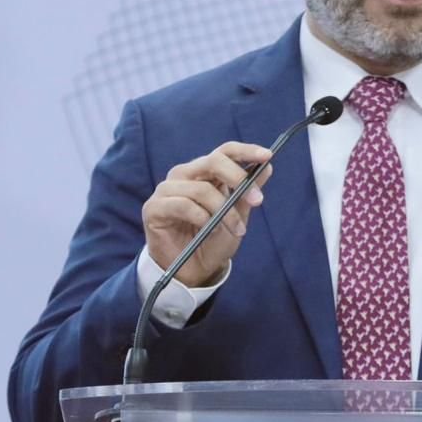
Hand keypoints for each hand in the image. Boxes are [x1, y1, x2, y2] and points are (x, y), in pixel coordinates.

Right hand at [142, 141, 273, 287]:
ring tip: (234, 229)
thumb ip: (247, 191)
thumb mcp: (237, 215)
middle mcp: (184, 175)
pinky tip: (208, 229)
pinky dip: (202, 218)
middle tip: (257, 200)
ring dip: (223, 212)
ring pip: (201, 189)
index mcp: (204, 172)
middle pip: (213, 162)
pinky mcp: (154, 207)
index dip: (245, 151)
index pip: (224, 152)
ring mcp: (167, 189)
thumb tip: (267, 166)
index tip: (267, 156)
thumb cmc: (213, 240)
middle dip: (238, 179)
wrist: (193, 270)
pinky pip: (183, 206)